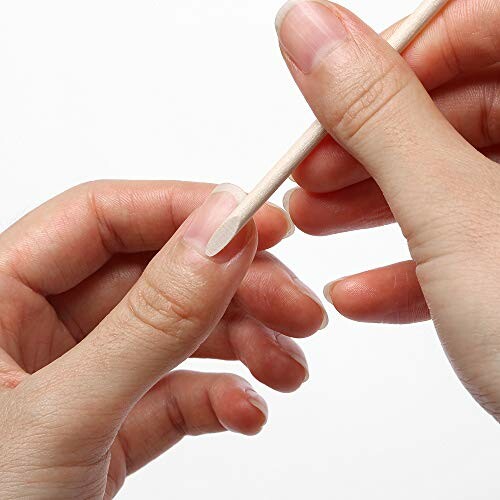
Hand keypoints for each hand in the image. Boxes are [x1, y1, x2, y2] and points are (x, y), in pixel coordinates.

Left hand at [0, 180, 326, 497]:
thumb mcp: (63, 417)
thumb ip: (150, 324)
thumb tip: (223, 237)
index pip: (104, 216)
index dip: (184, 208)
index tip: (259, 220)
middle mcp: (40, 328)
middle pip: (158, 271)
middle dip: (236, 286)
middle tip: (299, 306)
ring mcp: (83, 375)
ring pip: (179, 330)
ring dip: (244, 341)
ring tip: (290, 367)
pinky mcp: (113, 422)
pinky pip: (178, 390)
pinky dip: (222, 396)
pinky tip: (248, 412)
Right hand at [276, 0, 499, 419]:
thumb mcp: (455, 215)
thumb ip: (377, 116)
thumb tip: (309, 33)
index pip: (478, 26)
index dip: (390, 56)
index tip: (325, 94)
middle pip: (455, 108)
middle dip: (366, 146)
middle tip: (310, 174)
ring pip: (451, 182)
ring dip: (372, 208)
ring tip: (315, 228)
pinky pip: (466, 248)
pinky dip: (409, 271)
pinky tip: (360, 294)